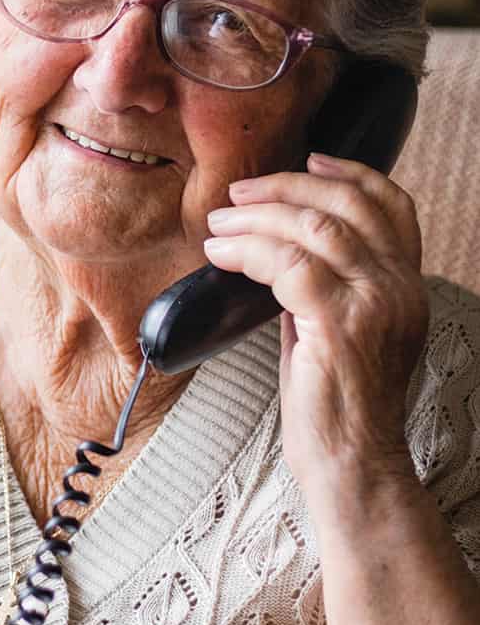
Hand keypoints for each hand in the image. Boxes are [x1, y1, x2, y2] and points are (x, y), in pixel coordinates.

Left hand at [201, 153, 427, 488]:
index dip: (348, 173)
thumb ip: (325, 288)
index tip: (306, 159)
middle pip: (348, 205)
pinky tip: (220, 255)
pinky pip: (288, 265)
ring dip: (256, 217)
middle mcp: (401, 288)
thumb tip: (279, 252)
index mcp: (406, 286)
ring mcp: (376, 305)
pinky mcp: (342, 327)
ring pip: (314, 228)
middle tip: (239, 194)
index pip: (392, 206)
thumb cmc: (337, 406)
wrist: (353, 466)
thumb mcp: (341, 331)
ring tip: (218, 224)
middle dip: (286, 187)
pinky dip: (248, 251)